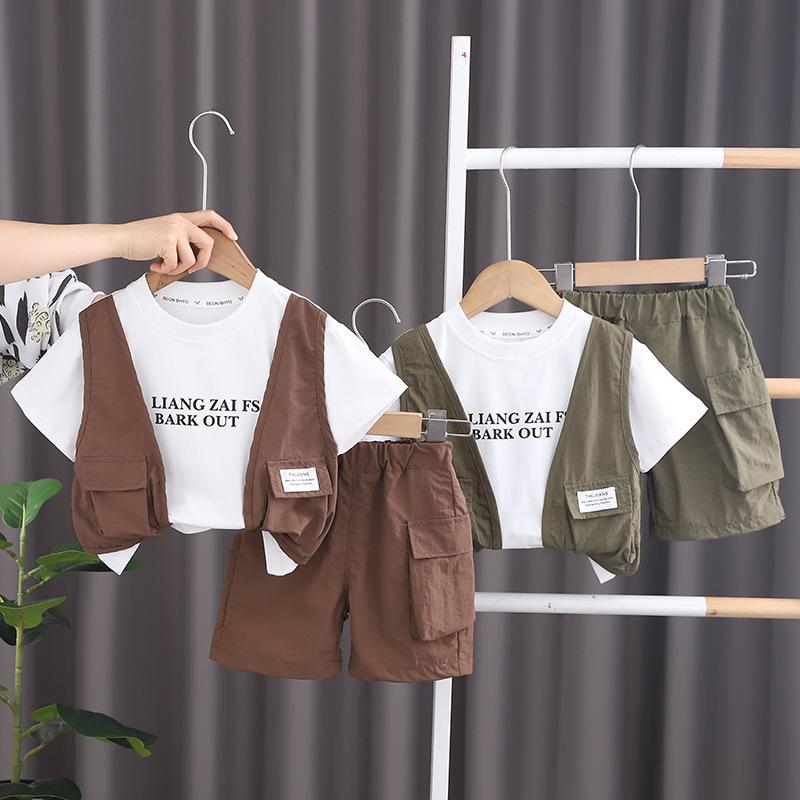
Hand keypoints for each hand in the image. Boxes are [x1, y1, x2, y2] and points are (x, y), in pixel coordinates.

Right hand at [115, 210, 238, 274]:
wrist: (121, 238)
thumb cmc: (140, 238)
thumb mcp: (165, 231)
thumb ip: (181, 238)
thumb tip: (196, 256)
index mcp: (181, 218)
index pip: (210, 216)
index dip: (224, 225)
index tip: (232, 236)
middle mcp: (179, 222)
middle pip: (208, 243)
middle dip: (202, 261)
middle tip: (192, 268)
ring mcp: (174, 231)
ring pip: (191, 259)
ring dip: (179, 268)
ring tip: (165, 265)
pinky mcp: (167, 242)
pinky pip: (177, 264)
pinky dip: (167, 269)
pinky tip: (157, 264)